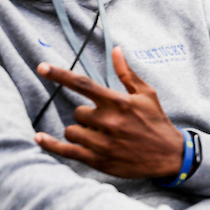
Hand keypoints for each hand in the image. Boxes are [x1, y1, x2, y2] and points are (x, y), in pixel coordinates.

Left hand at [33, 47, 184, 178]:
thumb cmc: (156, 121)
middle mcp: (108, 122)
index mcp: (118, 102)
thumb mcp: (147, 94)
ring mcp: (102, 142)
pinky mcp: (98, 160)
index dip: (60, 74)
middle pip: (77, 112)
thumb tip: (116, 49)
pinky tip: (39, 138)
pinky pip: (66, 151)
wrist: (169, 155)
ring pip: (72, 130)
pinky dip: (51, 144)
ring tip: (100, 136)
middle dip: (87, 115)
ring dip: (80, 131)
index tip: (42, 67)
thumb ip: (127, 73)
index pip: (83, 84)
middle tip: (106, 122)